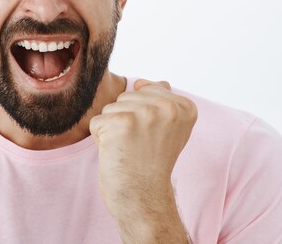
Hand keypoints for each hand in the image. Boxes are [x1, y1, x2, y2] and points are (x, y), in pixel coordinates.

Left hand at [89, 79, 196, 241]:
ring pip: (110, 108)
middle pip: (126, 97)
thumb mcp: (168, 129)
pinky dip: (101, 141)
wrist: (143, 199)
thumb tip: (141, 82)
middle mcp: (168, 107)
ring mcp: (145, 114)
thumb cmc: (151, 164)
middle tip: (139, 146)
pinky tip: (118, 155)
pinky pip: (97, 122)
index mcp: (184, 106)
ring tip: (129, 150)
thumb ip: (160, 101)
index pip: (147, 90)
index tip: (153, 139)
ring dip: (113, 130)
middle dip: (125, 121)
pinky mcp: (120, 123)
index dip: (142, 116)